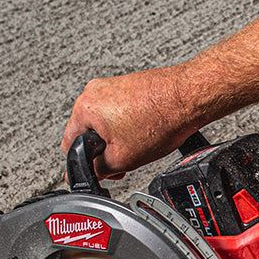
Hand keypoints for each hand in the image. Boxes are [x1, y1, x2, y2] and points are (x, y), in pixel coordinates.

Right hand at [61, 65, 194, 176]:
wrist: (189, 98)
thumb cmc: (161, 119)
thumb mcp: (123, 159)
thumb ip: (99, 169)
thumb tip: (92, 172)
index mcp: (84, 107)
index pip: (69, 144)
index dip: (84, 164)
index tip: (97, 171)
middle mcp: (94, 92)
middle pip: (89, 133)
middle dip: (105, 151)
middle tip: (124, 161)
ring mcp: (112, 86)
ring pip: (106, 123)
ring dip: (119, 139)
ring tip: (140, 143)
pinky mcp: (128, 86)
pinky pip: (120, 112)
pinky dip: (129, 126)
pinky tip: (146, 131)